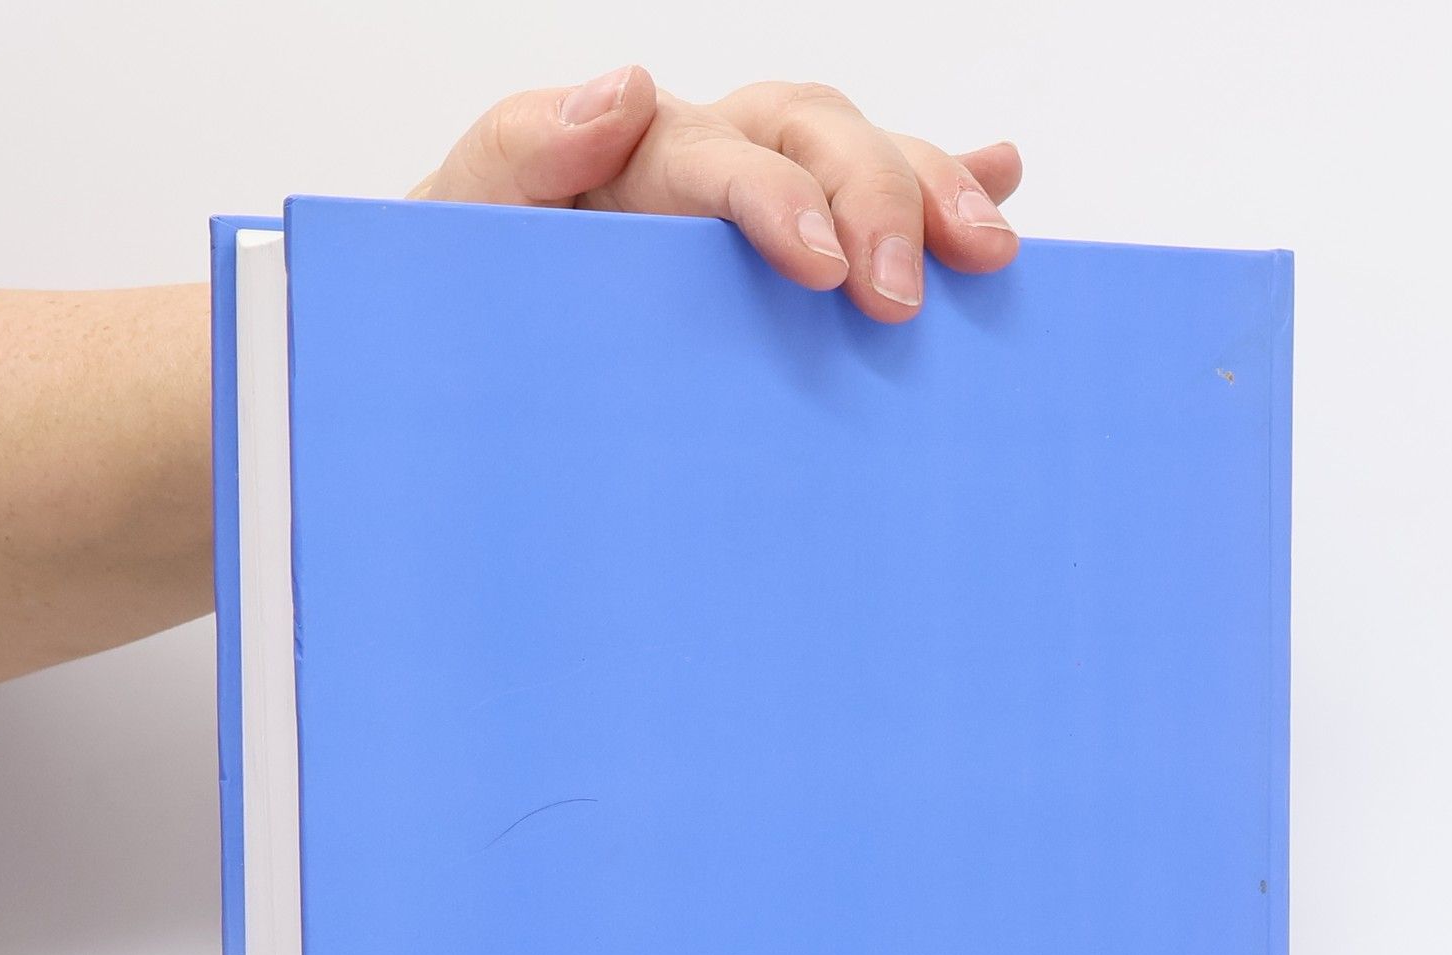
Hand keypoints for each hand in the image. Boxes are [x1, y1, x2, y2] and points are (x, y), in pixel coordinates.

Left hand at [409, 68, 1021, 323]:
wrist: (450, 368)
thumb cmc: (454, 305)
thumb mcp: (452, 231)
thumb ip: (517, 155)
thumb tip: (625, 89)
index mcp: (625, 157)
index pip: (716, 152)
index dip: (778, 197)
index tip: (822, 266)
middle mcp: (701, 163)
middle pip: (811, 133)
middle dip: (877, 198)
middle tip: (904, 297)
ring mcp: (750, 204)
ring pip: (856, 154)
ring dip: (932, 189)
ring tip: (988, 247)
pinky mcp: (782, 258)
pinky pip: (871, 201)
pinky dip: (945, 181)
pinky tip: (1001, 185)